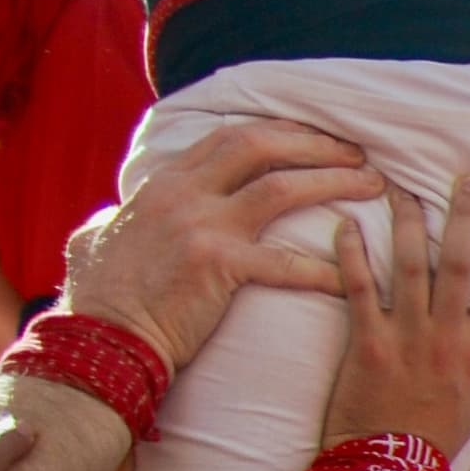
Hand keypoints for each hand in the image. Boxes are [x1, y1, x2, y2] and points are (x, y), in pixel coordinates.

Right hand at [61, 122, 383, 371]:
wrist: (100, 339)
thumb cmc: (100, 298)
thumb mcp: (95, 242)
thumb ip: (114, 221)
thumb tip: (107, 219)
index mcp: (164, 183)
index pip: (230, 138)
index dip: (281, 132)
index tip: (318, 137)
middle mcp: (184, 194)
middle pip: (260, 146)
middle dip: (315, 145)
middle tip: (359, 155)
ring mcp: (201, 226)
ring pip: (281, 188)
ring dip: (334, 183)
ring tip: (374, 188)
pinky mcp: (217, 266)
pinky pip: (286, 263)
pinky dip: (324, 269)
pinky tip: (354, 276)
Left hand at [318, 176, 469, 451]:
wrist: (391, 469)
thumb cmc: (437, 438)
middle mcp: (446, 336)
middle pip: (461, 265)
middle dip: (466, 218)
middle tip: (468, 179)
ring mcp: (405, 336)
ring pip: (408, 267)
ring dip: (406, 223)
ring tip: (401, 187)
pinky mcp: (365, 342)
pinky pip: (358, 290)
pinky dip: (350, 256)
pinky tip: (346, 225)